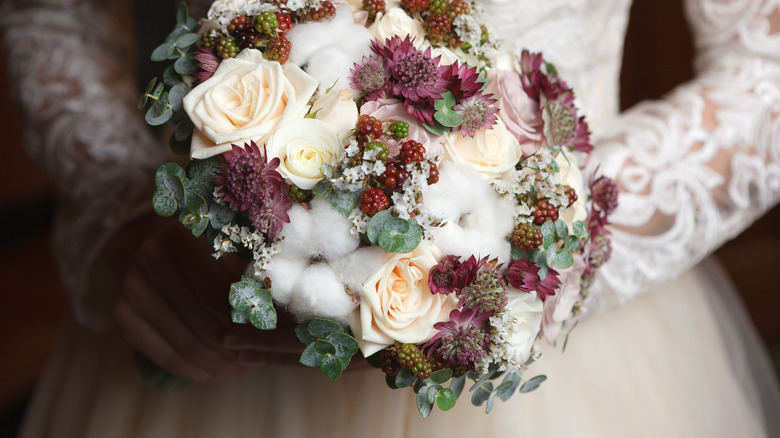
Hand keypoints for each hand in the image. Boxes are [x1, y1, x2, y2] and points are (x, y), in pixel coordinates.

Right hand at [108, 216, 302, 382]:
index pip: (223, 296)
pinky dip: (199, 370)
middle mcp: (148, 259)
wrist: (159, 244)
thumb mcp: (239, 247)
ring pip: (188, 347)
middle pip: (207, 325)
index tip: (280, 336)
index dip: (253, 322)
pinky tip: (222, 370)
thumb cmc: (214, 245)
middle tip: (267, 357)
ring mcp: (129, 289)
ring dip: (223, 364)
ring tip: (247, 365)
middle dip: (241, 348)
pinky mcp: (123, 316)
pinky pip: (167, 358)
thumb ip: (263, 274)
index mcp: (179, 236)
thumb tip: (303, 315)